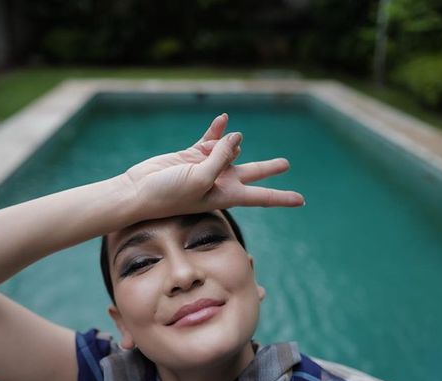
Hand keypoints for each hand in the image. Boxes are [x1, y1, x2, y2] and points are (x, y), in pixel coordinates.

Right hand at [121, 113, 303, 219]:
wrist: (139, 191)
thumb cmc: (168, 194)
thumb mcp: (200, 178)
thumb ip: (221, 157)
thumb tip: (237, 137)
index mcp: (226, 195)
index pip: (261, 197)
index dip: (282, 197)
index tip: (302, 200)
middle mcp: (220, 182)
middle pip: (252, 173)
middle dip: (269, 168)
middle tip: (286, 164)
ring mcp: (207, 168)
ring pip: (230, 150)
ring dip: (230, 142)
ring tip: (225, 143)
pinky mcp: (192, 155)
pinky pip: (211, 140)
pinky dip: (218, 130)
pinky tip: (224, 119)